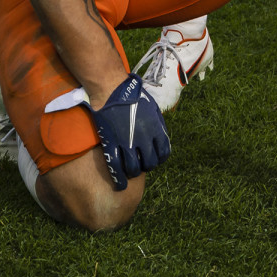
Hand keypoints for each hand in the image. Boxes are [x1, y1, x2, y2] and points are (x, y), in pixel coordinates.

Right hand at [82, 73, 169, 190]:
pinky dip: (119, 179)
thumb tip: (160, 138)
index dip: (159, 159)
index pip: (164, 154)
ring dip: (133, 173)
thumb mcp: (153, 109)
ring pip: (134, 169)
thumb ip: (158, 125)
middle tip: (140, 164)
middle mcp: (145, 138)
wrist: (113, 91)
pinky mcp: (112, 144)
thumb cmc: (134, 97)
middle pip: (150, 163)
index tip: (153, 158)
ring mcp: (128, 143)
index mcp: (157, 129)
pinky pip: (117, 167)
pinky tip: (120, 185)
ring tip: (130, 173)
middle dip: (146, 166)